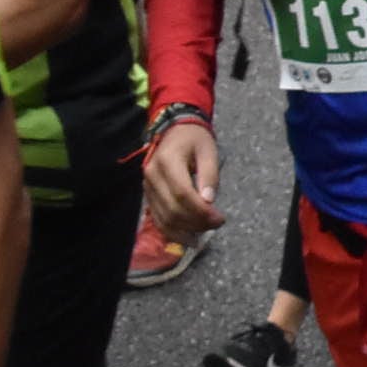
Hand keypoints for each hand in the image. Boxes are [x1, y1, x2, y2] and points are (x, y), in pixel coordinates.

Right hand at [145, 119, 223, 238]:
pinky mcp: (148, 194)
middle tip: (217, 224)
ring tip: (204, 233)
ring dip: (184, 231)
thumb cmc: (195, 139)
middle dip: (196, 222)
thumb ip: (209, 175)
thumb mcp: (209, 151)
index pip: (183, 193)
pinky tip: (187, 237)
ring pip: (163, 218)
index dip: (201, 210)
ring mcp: (147, 186)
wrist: (175, 130)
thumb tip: (208, 201)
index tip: (219, 218)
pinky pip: (157, 218)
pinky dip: (172, 231)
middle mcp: (152, 175)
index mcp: (168, 161)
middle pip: (172, 209)